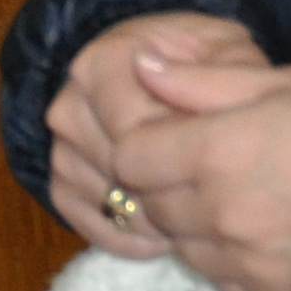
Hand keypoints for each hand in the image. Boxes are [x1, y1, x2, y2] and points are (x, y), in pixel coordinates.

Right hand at [44, 12, 265, 255]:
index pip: (132, 131)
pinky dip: (134, 237)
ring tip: (199, 208)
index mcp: (101, 62)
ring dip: (158, 218)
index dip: (183, 153)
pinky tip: (170, 230)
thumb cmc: (209, 67)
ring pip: (108, 202)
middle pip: (120, 171)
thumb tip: (153, 73)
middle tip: (215, 191)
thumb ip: (207, 70)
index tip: (216, 156)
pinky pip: (92, 225)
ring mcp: (62, 148)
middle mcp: (69, 104)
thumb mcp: (228, 54)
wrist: (177, 79)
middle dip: (172, 188)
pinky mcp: (63, 186)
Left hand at [108, 51, 290, 290]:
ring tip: (240, 195)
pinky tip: (261, 233)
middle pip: (151, 204)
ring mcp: (245, 265)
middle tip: (207, 160)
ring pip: (182, 246)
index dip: (145, 141)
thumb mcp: (283, 84)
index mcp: (218, 154)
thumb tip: (144, 64)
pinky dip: (226, 259)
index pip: (132, 158)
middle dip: (165, 181)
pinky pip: (221, 280)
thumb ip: (204, 81)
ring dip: (194, 223)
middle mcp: (221, 217)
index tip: (171, 131)